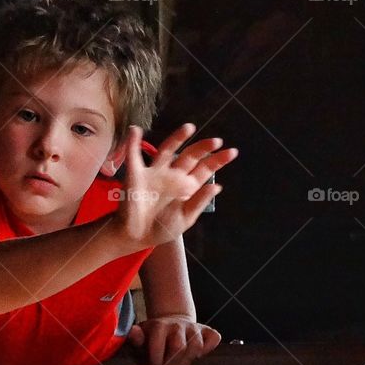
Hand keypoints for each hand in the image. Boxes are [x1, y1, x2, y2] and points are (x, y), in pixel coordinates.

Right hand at [114, 124, 237, 250]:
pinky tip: (136, 130)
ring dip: (177, 138)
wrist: (136, 237)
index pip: (204, 169)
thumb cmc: (161, 229)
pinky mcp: (136, 175)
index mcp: (186, 187)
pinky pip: (134, 156)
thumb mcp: (185, 219)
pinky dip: (133, 143)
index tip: (232, 152)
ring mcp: (155, 173)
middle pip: (190, 157)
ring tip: (190, 128)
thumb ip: (198, 202)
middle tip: (217, 141)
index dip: (217, 160)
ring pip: (167, 151)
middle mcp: (173, 176)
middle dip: (204, 148)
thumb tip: (217, 186)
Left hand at [127, 314, 221, 364]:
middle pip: (179, 347)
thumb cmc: (155, 335)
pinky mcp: (207, 331)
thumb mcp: (142, 335)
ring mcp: (194, 328)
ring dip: (188, 360)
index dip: (156, 359)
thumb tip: (134, 333)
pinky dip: (209, 348)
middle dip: (172, 364)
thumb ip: (136, 337)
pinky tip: (199, 356)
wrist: (172, 322)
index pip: (159, 342)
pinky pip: (214, 338)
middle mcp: (178, 325)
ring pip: (197, 345)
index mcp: (160, 326)